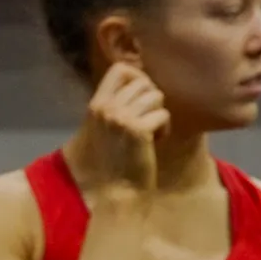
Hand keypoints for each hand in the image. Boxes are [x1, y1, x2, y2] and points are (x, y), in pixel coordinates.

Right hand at [80, 62, 168, 194]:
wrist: (117, 190)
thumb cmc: (114, 160)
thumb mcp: (106, 125)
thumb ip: (116, 103)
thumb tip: (141, 81)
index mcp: (96, 104)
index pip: (120, 69)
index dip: (137, 77)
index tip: (140, 97)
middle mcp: (106, 108)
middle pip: (143, 82)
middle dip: (152, 99)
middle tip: (147, 120)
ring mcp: (121, 118)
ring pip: (156, 96)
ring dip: (159, 114)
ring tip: (151, 132)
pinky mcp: (138, 130)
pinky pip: (163, 114)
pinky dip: (164, 129)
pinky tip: (154, 143)